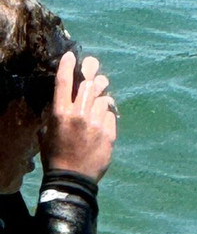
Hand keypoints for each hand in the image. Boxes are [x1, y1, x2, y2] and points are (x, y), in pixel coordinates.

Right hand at [41, 51, 116, 181]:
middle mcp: (79, 115)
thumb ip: (54, 114)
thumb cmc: (56, 155)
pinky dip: (108, 111)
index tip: (71, 56)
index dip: (67, 66)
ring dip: (102, 94)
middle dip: (93, 74)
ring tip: (101, 93)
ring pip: (103, 98)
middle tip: (95, 69)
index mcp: (60, 113)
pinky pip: (111, 113)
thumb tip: (62, 99)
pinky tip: (105, 114)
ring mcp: (96, 123)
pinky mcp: (109, 133)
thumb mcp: (47, 132)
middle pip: (89, 85)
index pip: (64, 83)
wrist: (73, 178)